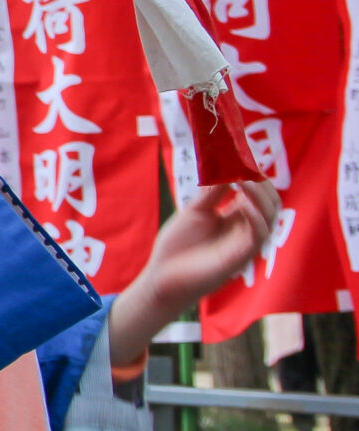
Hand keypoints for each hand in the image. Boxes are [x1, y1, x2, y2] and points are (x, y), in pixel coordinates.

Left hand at [109, 180, 279, 365]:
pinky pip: (259, 235)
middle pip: (268, 201)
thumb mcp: (195, 211)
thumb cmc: (177, 246)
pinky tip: (245, 204)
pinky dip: (256, 217)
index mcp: (234, 217)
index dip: (251, 173)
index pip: (254, 191)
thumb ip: (212, 192)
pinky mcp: (241, 257)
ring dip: (259, 195)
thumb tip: (227, 165)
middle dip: (260, 181)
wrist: (162, 276)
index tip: (242, 154)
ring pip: (269, 215)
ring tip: (244, 178)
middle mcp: (244, 228)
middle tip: (246, 164)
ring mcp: (245, 243)